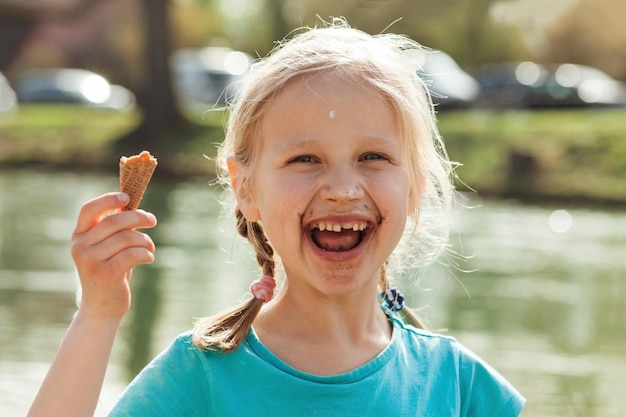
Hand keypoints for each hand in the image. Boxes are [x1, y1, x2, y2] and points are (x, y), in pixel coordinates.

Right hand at [71, 192, 156, 319]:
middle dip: (139, 217)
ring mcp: (90, 260)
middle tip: (152, 221)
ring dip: (145, 240)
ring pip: (127, 238)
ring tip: (150, 247)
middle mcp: (80, 246)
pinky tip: (149, 258)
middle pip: (115, 222)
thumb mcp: (107, 247)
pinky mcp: (104, 273)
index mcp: (79, 235)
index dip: (109, 199)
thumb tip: (133, 205)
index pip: (89, 208)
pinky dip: (147, 254)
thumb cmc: (110, 270)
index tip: (128, 197)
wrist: (102, 307)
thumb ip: (114, 228)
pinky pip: (133, 254)